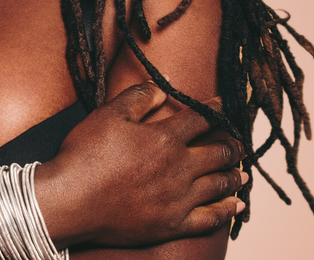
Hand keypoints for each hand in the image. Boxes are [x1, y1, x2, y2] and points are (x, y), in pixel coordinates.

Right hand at [38, 81, 246, 246]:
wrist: (71, 201)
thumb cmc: (84, 156)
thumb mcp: (106, 116)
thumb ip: (137, 98)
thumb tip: (161, 88)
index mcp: (164, 138)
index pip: (200, 119)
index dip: (214, 109)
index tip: (222, 105)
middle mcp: (179, 167)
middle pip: (219, 153)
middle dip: (233, 145)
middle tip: (240, 143)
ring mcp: (179, 198)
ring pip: (220, 184)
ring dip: (235, 175)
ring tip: (242, 172)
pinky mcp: (173, 223)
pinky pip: (211, 218)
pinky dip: (228, 210)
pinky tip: (236, 205)